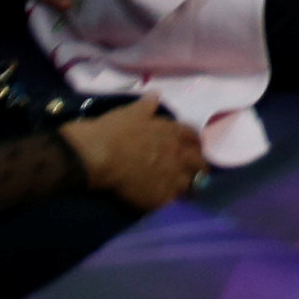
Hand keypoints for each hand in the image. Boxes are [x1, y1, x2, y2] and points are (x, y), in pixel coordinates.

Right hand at [60, 96, 207, 209]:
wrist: (98, 156)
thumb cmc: (114, 130)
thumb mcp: (132, 112)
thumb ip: (148, 104)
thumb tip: (156, 95)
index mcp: (174, 133)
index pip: (195, 138)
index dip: (195, 144)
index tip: (192, 149)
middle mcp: (180, 155)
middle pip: (200, 163)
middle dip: (198, 167)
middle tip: (192, 172)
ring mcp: (173, 178)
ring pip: (193, 185)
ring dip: (188, 186)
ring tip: (182, 191)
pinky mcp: (162, 198)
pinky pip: (175, 203)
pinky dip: (173, 202)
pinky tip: (167, 203)